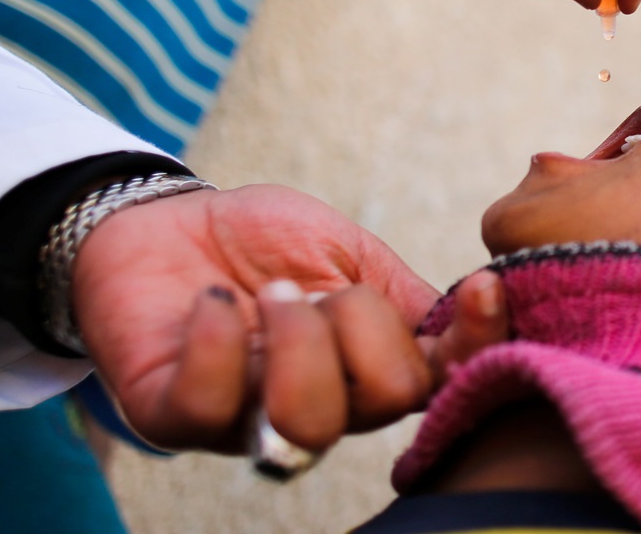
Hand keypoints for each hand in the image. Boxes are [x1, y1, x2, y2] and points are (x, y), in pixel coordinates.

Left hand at [70, 184, 507, 453]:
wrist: (161, 219)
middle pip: (384, 404)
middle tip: (310, 287)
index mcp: (364, 368)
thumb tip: (471, 319)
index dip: (473, 347)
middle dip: (360, 323)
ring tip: (268, 293)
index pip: (440, 386)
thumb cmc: (256, 239)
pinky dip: (219, 341)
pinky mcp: (174, 414)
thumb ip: (399, 292)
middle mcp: (317, 406)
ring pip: (308, 422)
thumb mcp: (342, 248)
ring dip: (298, 338)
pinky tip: (211, 300)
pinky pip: (213, 405)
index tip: (480, 288)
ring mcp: (247, 418)